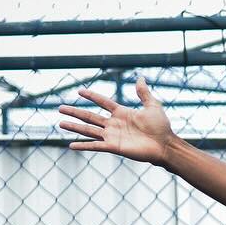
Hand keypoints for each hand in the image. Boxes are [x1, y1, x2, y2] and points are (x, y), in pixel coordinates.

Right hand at [57, 76, 174, 165]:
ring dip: (74, 127)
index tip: (80, 91)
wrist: (165, 145)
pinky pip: (96, 146)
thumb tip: (140, 77)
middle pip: (90, 116)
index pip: (103, 102)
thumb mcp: (153, 106)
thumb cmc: (161, 127)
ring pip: (89, 130)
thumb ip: (143, 93)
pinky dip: (84, 145)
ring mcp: (113, 136)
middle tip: (60, 108)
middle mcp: (114, 124)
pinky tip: (71, 145)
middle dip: (75, 112)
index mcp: (122, 113)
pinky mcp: (114, 147)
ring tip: (60, 123)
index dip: (92, 96)